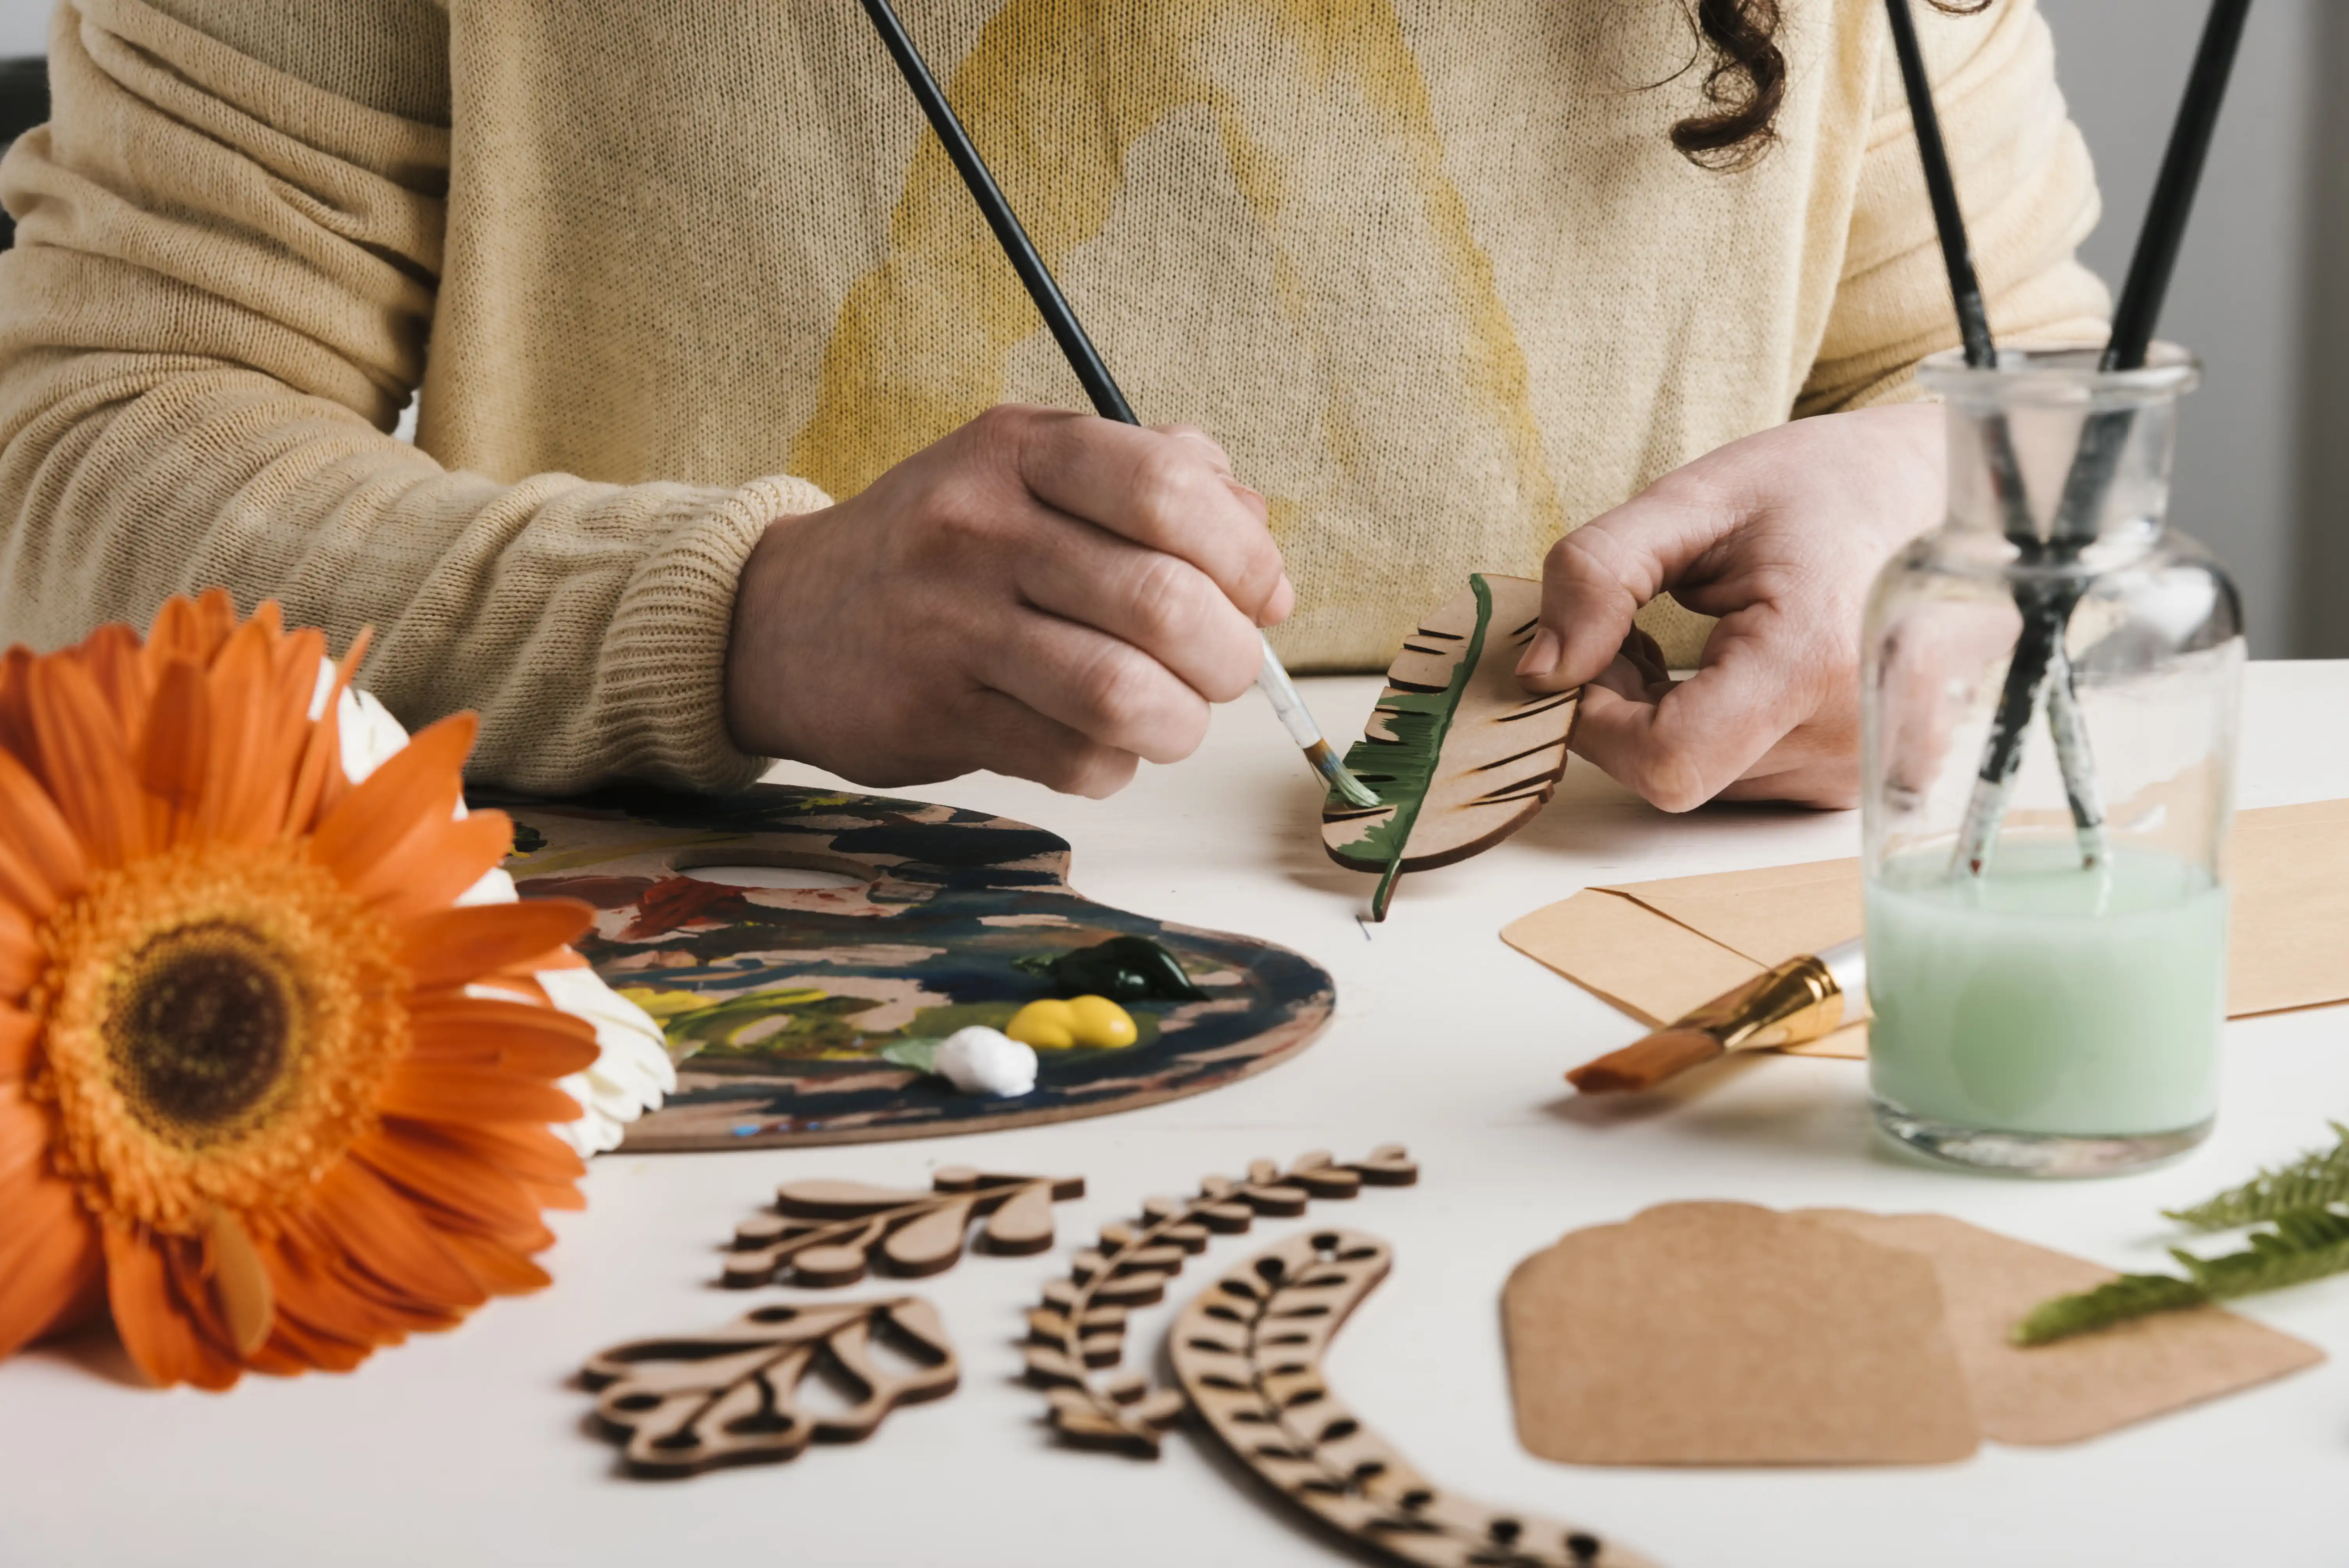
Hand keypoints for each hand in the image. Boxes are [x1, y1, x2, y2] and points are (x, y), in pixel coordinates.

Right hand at [726, 405, 1291, 796]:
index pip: (1170, 490)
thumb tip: (1266, 557)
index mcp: (1021, 449)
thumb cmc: (942, 547)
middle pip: (1162, 602)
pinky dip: (1112, 764)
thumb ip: (1159, 485)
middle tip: (1224, 671)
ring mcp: (953, 624)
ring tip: (1173, 717)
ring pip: (1122, 694)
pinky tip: (1095, 742)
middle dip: (1228, 655)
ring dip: (1179, 723)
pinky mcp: (937, 713)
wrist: (786, 618)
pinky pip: (1073, 759)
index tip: (1259, 594)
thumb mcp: (1036, 473)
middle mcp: (982, 526)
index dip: (1244, 555)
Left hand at [1515, 404, 1943, 810]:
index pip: (1665, 761)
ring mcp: (1864, 769)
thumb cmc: (1827, 486)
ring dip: (1669, 721)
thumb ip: (1600, 573)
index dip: (1597, 720)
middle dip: (1626, 709)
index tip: (1589, 657)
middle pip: (1677, 772)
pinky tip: (1736, 670)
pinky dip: (1717, 734)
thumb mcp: (1697, 498)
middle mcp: (1852, 736)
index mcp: (1814, 662)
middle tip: (1638, 627)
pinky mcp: (1864, 780)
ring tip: (1702, 637)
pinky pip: (1749, 780)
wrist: (1952, 492)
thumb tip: (1540, 669)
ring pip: (1707, 782)